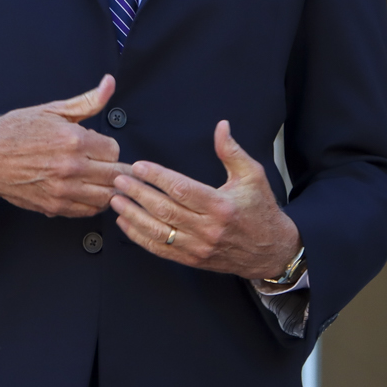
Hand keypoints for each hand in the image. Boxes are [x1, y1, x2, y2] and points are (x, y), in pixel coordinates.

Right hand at [0, 76, 122, 218]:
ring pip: (107, 196)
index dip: (109, 147)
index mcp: (73, 140)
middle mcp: (71, 167)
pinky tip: (86, 190)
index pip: (114, 150)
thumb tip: (109, 84)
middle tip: (106, 165)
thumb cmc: (14, 132)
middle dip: (114, 168)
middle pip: (115, 175)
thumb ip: (87, 101)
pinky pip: (89, 210)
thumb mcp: (52, 110)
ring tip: (99, 179)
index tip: (99, 147)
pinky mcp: (55, 206)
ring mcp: (63, 190)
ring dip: (107, 187)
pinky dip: (93, 202)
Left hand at [108, 120, 300, 278]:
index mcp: (221, 206)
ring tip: (116, 200)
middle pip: (165, 209)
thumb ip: (232, 151)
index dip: (157, 177)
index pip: (182, 189)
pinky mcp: (192, 259)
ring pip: (158, 231)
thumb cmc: (261, 210)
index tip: (139, 166)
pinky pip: (160, 249)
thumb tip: (221, 126)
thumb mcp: (253, 176)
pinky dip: (139, 237)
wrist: (270, 251)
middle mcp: (208, 228)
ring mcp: (198, 247)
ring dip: (133, 215)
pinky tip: (126, 223)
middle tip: (120, 180)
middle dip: (138, 193)